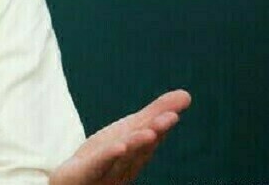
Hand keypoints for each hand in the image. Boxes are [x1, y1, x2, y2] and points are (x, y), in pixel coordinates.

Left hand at [50, 89, 190, 184]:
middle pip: (139, 148)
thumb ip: (154, 116)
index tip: (173, 113)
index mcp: (134, 156)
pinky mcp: (83, 176)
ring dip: (135, 144)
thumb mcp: (125, 132)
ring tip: (149, 132)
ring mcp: (105, 174)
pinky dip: (107, 157)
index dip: (160, 125)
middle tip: (170, 117)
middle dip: (154, 132)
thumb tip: (187, 94)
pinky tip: (119, 146)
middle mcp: (123, 167)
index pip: (149, 138)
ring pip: (120, 158)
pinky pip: (96, 167)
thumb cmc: (102, 159)